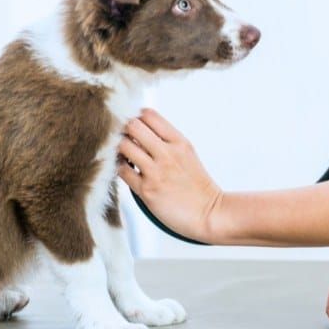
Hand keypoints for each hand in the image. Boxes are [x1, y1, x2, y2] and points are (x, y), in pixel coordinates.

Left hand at [116, 108, 222, 242]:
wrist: (209, 213)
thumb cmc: (198, 186)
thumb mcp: (188, 154)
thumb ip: (167, 141)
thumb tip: (141, 131)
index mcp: (179, 141)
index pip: (149, 115)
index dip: (136, 117)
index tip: (134, 127)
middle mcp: (167, 153)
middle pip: (132, 125)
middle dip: (124, 130)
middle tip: (124, 139)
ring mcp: (156, 171)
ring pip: (123, 146)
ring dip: (119, 148)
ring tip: (124, 156)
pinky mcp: (146, 190)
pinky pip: (121, 171)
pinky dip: (119, 167)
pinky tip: (126, 170)